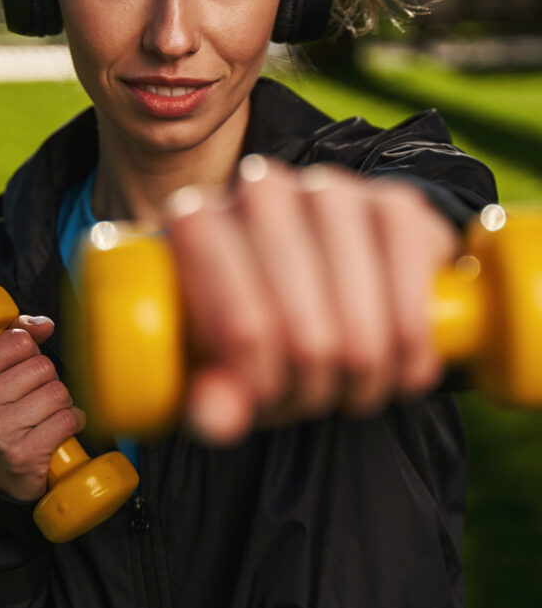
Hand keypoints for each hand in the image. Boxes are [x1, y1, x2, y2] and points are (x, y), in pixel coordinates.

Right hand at [0, 316, 85, 500]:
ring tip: (44, 416)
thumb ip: (15, 338)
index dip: (29, 354)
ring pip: (57, 391)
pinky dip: (72, 422)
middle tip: (32, 399)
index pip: (18, 340)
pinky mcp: (20, 454)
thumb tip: (43, 325)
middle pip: (41, 366)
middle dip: (46, 380)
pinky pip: (66, 418)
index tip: (18, 372)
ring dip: (61, 403)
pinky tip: (58, 430)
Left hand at [164, 156, 458, 443]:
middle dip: (312, 373)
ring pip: (353, 292)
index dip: (260, 377)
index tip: (269, 400)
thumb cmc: (260, 330)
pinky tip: (407, 366)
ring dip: (365, 361)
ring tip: (359, 388)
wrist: (325, 286)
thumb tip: (218, 418)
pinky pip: (407, 265)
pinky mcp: (389, 199)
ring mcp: (326, 188)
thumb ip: (212, 399)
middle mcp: (259, 190)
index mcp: (197, 223)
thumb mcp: (226, 371)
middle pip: (295, 311)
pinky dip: (411, 329)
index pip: (236, 320)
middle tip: (316, 397)